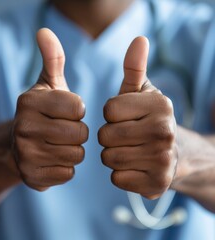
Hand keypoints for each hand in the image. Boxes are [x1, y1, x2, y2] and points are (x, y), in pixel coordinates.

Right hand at [13, 29, 88, 190]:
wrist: (20, 144)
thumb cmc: (44, 112)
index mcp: (30, 101)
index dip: (79, 111)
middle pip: (79, 133)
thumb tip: (45, 32)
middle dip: (79, 132)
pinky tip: (55, 159)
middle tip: (66, 130)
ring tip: (61, 144)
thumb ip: (52, 58)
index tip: (70, 111)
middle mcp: (24, 126)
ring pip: (76, 155)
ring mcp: (26, 154)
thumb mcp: (48, 84)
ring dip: (74, 150)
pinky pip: (68, 173)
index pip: (78, 108)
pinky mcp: (32, 176)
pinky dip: (67, 166)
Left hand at [98, 37, 176, 198]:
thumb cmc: (148, 119)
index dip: (111, 114)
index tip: (123, 117)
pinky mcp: (156, 184)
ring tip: (128, 150)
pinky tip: (134, 166)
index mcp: (160, 105)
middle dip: (109, 136)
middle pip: (106, 136)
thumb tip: (139, 40)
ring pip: (109, 158)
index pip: (108, 110)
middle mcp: (164, 132)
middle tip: (124, 136)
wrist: (174, 152)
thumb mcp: (142, 92)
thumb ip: (135, 67)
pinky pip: (117, 178)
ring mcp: (162, 160)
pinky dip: (120, 173)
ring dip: (112, 155)